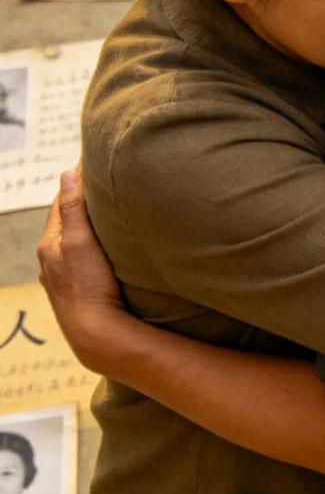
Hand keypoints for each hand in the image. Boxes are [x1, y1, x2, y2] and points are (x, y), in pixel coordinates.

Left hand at [37, 169, 126, 372]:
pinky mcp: (76, 285)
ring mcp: (62, 273)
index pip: (62, 200)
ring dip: (85, 221)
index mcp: (49, 242)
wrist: (94, 331)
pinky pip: (80, 254)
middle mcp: (51, 256)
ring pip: (72, 237)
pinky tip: (103, 244)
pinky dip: (89, 241)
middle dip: (81, 199)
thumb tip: (67, 173)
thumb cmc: (87, 285)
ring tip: (106, 207)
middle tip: (103, 179)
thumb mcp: (80, 242)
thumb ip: (74, 208)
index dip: (77, 181)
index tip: (93, 162)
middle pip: (66, 218)